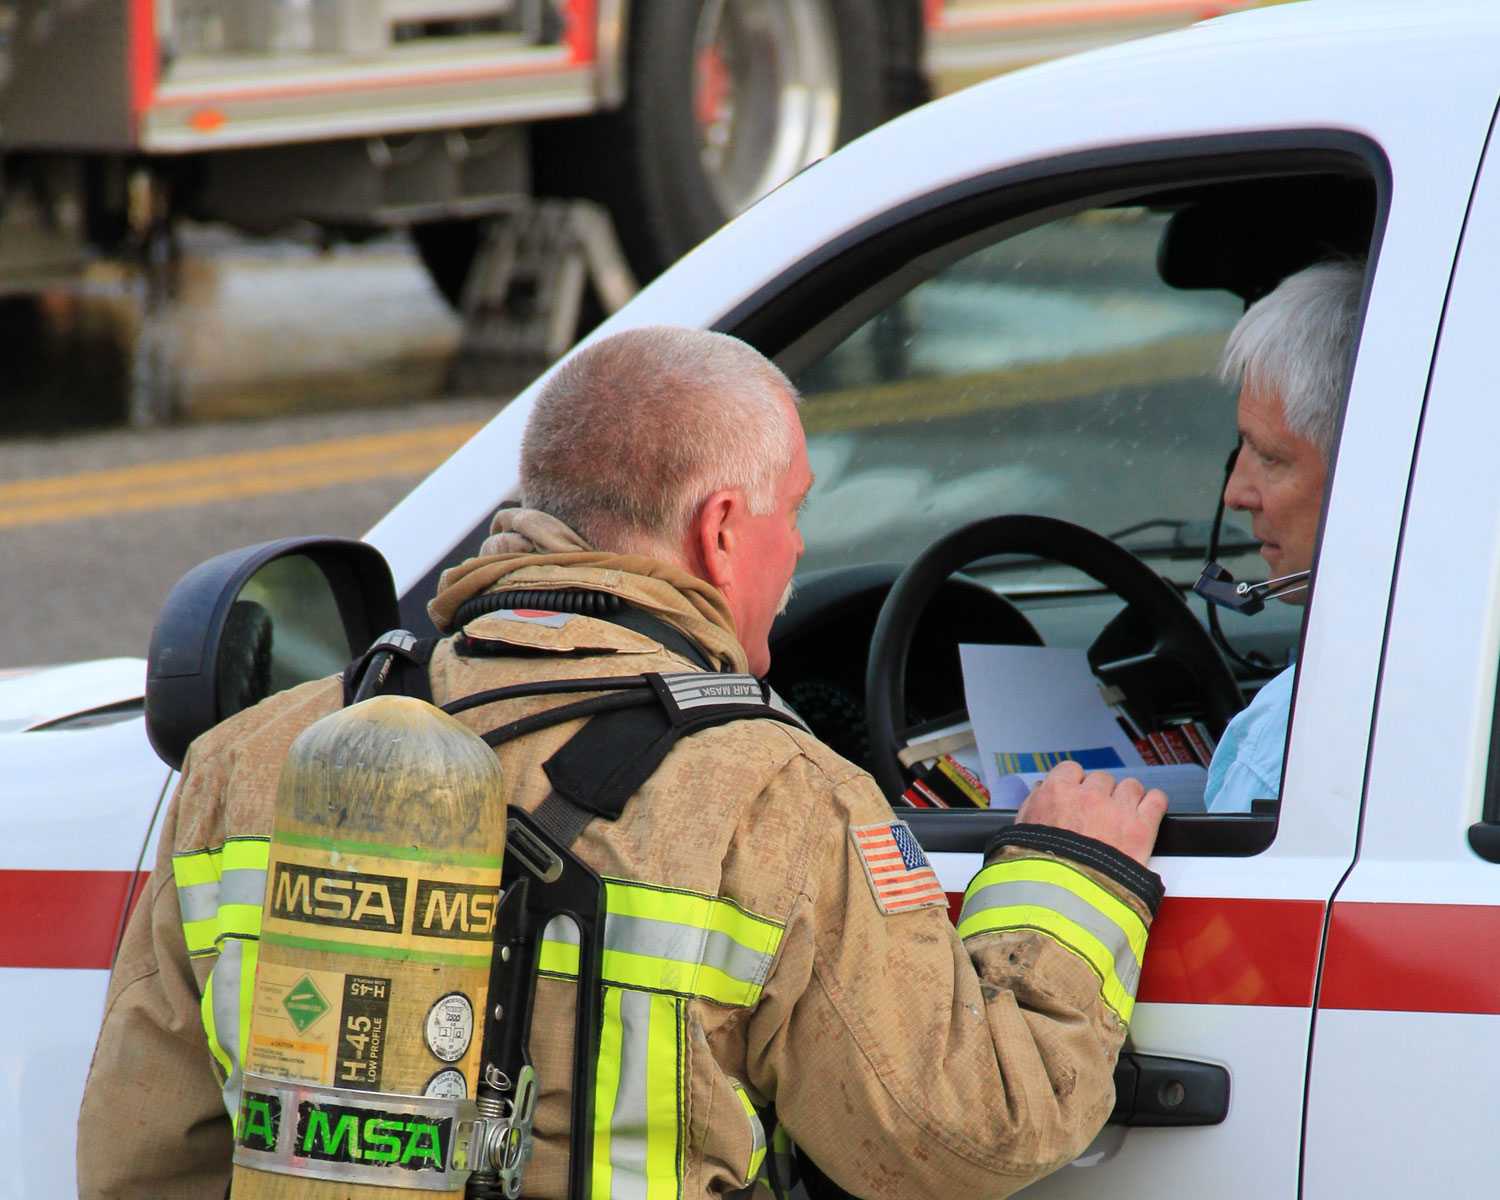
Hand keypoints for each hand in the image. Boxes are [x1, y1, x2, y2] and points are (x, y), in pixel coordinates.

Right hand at [1015, 761, 1166, 865]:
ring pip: (1130, 787)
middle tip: (1098, 817)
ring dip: (1127, 800)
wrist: (1066, 903)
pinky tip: (1148, 814)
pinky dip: (1154, 804)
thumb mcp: (1023, 834)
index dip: (1076, 784)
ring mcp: (1117, 810)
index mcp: (1056, 792)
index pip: (1071, 769)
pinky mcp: (1142, 828)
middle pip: (1102, 779)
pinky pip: (1156, 800)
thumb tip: (1040, 789)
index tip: (1077, 797)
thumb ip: (1032, 806)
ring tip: (1123, 820)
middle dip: (1101, 795)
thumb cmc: (1040, 872)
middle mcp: (1088, 795)